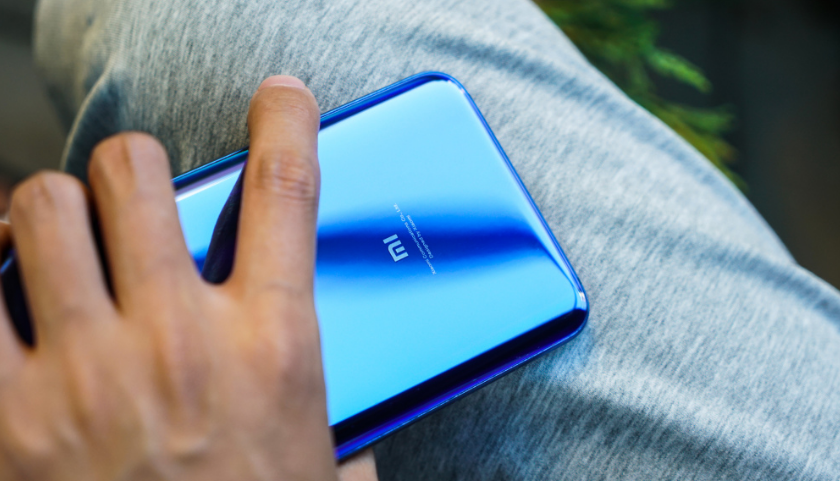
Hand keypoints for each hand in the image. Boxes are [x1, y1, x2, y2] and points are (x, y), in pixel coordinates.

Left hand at [0, 76, 376, 480]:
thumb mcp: (327, 472)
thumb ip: (345, 417)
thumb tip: (354, 395)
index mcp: (273, 353)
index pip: (288, 194)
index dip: (289, 122)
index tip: (283, 94)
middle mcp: (178, 346)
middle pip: (136, 173)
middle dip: (132, 166)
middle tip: (134, 195)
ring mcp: (80, 378)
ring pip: (37, 209)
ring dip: (47, 209)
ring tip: (56, 241)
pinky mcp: (2, 421)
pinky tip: (0, 304)